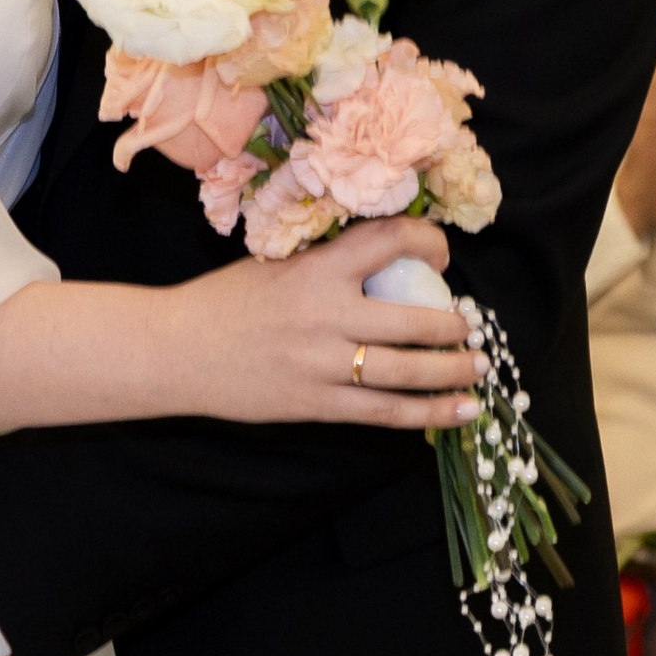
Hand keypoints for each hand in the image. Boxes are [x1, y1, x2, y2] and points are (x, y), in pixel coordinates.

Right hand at [171, 217, 479, 427]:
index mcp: (317, 268)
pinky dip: (427, 413)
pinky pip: (384, 412)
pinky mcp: (316, 404)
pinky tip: (459, 412)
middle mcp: (326, 314)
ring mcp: (323, 364)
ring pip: (407, 371)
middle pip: (413, 319)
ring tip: (478, 368)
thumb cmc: (227, 300)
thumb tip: (389, 263)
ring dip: (452, 371)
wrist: (176, 350)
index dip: (429, 244)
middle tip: (474, 325)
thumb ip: (330, 262)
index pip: (389, 241)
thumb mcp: (278, 262)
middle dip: (454, 325)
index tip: (443, 255)